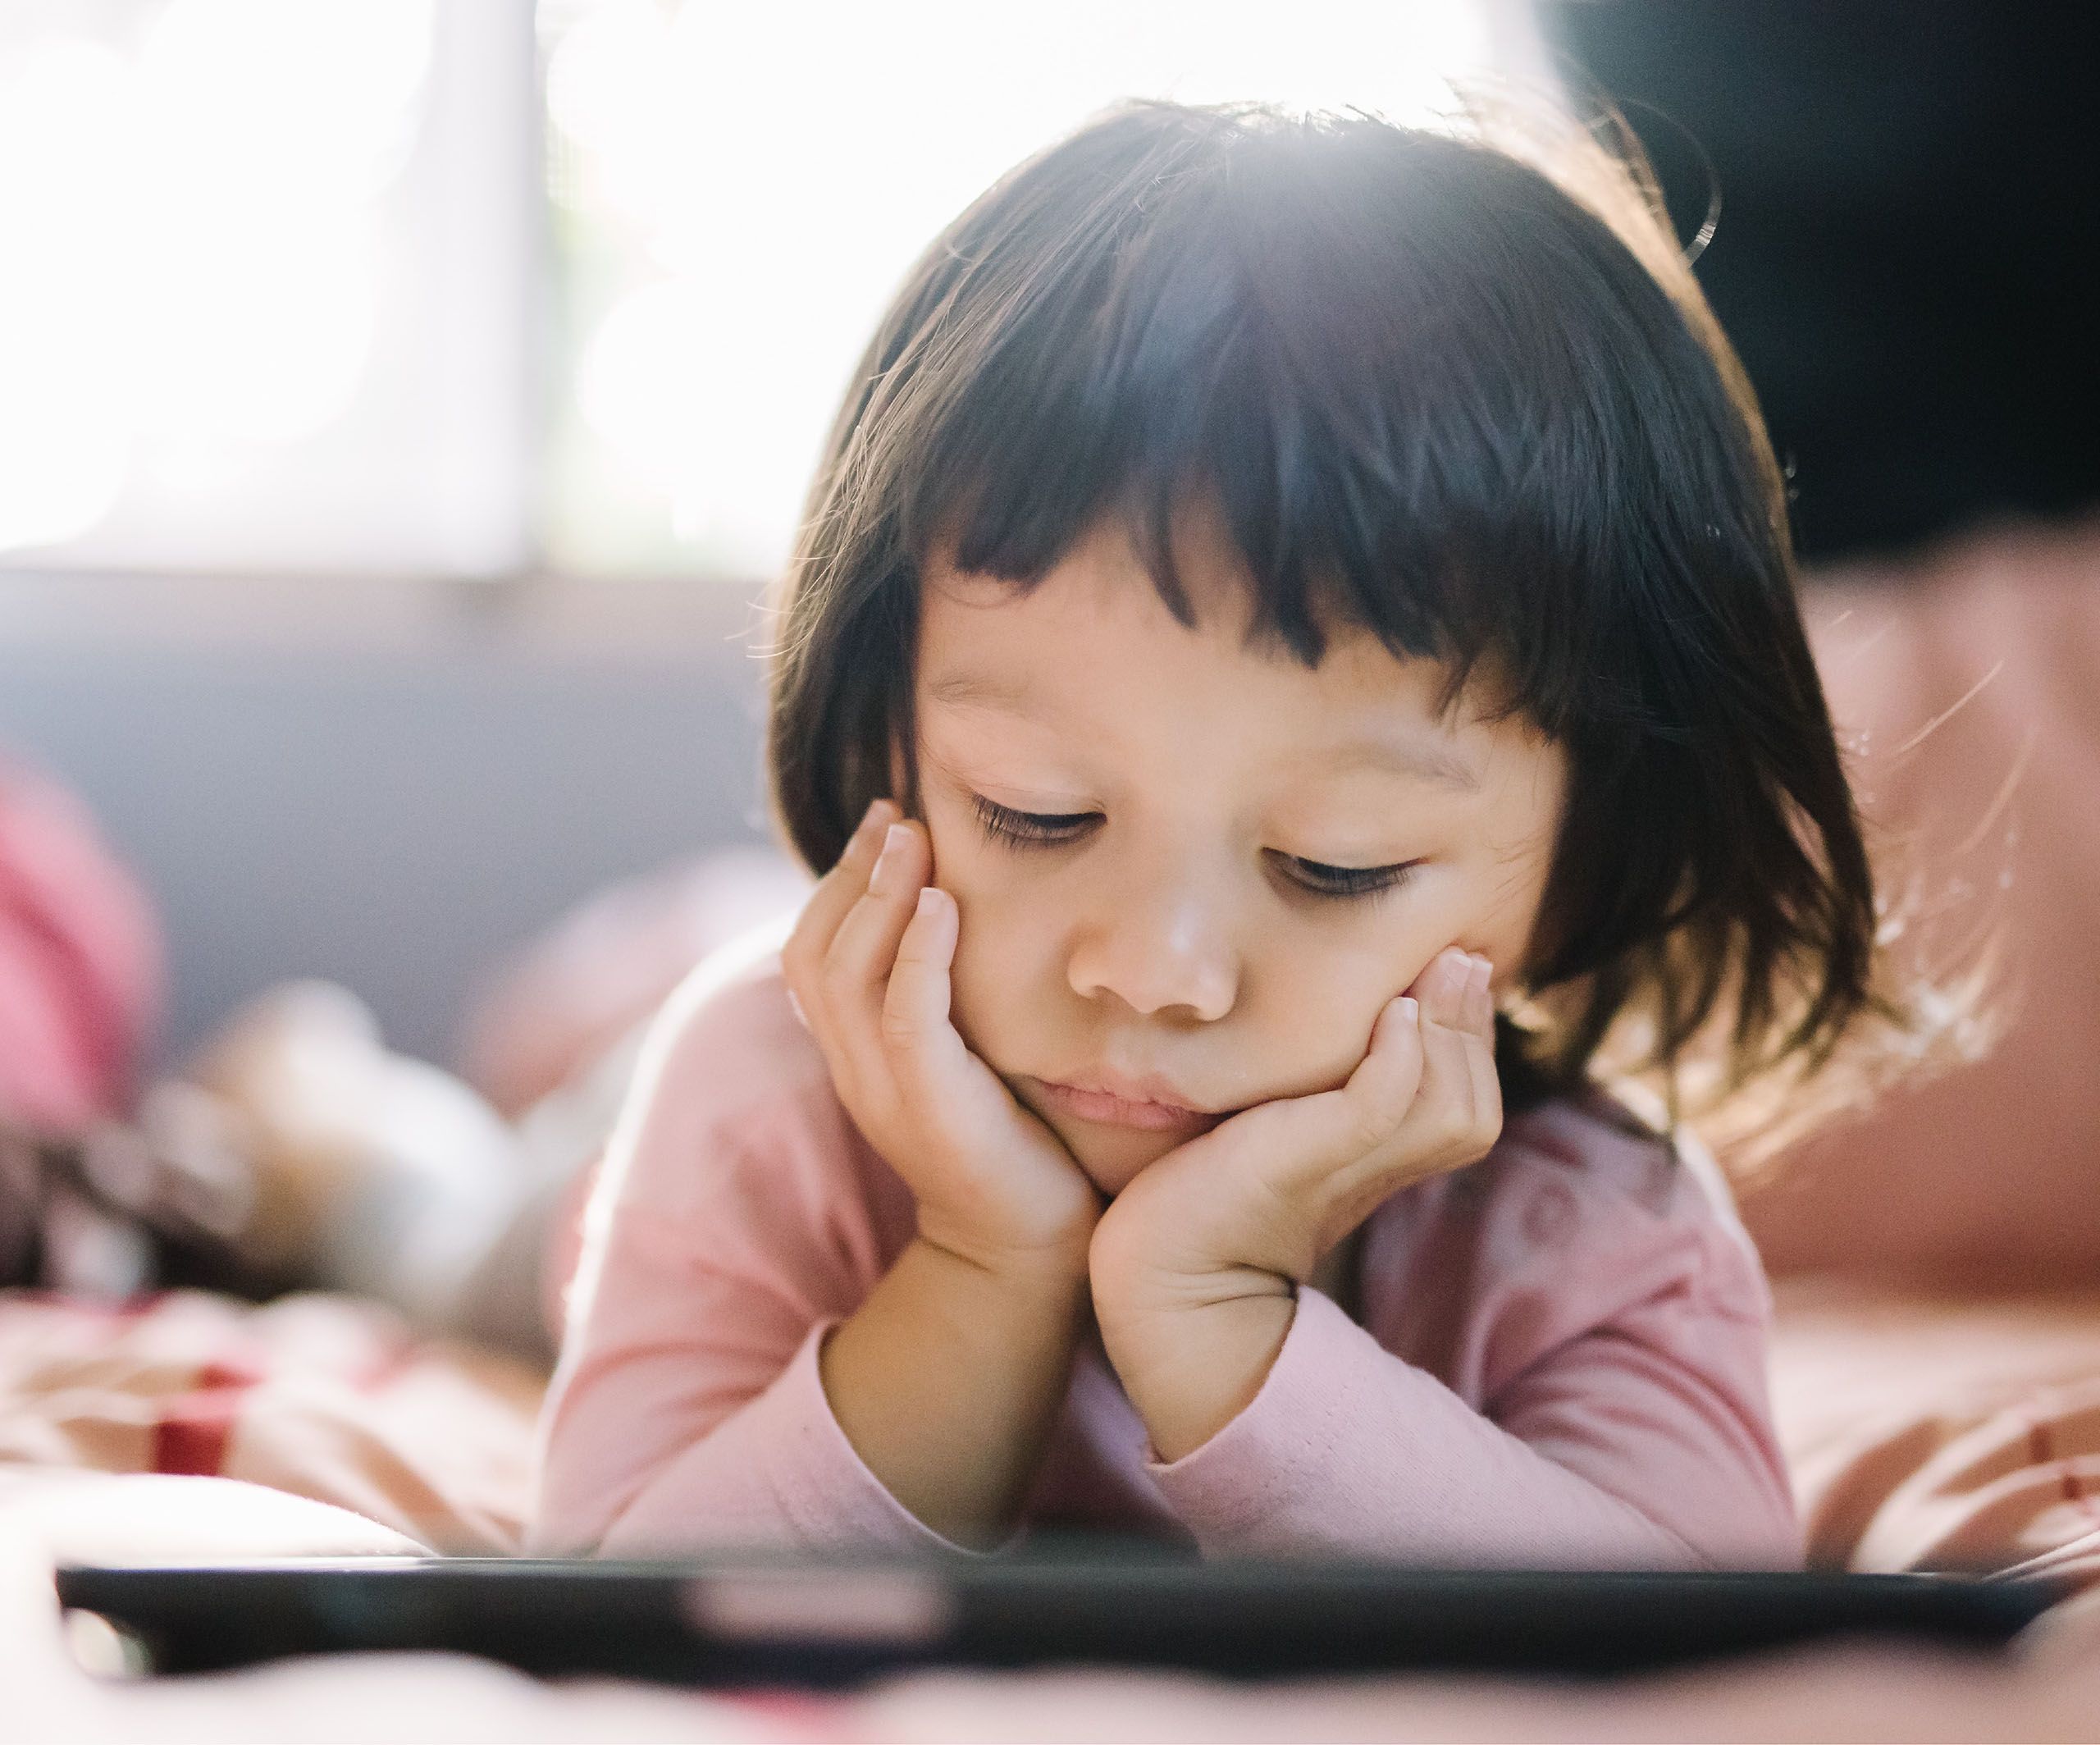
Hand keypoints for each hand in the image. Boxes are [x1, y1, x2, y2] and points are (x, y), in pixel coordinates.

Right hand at [782, 800, 1101, 1274]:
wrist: (1030, 1250)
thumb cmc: (1015, 1144)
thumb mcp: (965, 1059)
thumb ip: (945, 1002)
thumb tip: (963, 916)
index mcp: (856, 1056)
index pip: (810, 954)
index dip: (838, 882)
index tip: (886, 822)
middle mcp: (855, 1071)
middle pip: (814, 953)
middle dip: (852, 873)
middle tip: (898, 813)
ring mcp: (886, 1092)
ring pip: (848, 977)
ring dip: (881, 898)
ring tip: (915, 839)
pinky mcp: (932, 1109)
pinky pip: (906, 1020)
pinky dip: (919, 956)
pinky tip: (946, 904)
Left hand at [1089, 946, 1499, 1459]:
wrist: (1161, 1276)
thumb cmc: (1201, 1191)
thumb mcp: (1274, 1127)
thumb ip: (1314, 1087)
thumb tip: (1340, 1016)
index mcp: (1378, 1163)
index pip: (1465, 1100)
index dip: (1472, 1035)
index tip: (1459, 967)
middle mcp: (1377, 1170)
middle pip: (1471, 1107)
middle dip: (1473, 1026)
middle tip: (1456, 957)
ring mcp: (1344, 1166)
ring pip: (1450, 1108)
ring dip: (1451, 1032)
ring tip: (1432, 977)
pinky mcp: (1303, 1158)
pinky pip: (1380, 1107)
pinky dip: (1401, 1058)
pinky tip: (1397, 1015)